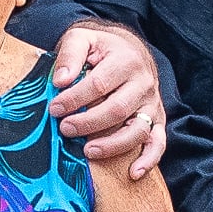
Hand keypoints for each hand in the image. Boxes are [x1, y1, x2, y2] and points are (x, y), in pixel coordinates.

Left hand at [51, 22, 165, 177]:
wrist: (129, 50)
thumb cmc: (101, 49)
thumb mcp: (82, 39)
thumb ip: (70, 54)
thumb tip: (60, 80)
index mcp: (126, 61)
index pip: (99, 84)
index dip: (74, 99)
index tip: (55, 108)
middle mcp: (143, 83)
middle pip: (117, 109)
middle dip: (88, 123)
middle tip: (64, 128)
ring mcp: (152, 104)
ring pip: (138, 130)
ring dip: (112, 145)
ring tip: (88, 150)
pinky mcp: (156, 119)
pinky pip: (158, 142)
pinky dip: (149, 160)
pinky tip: (133, 173)